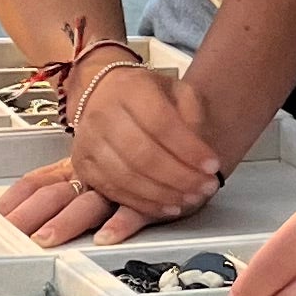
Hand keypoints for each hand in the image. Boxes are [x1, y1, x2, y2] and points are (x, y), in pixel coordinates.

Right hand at [0, 64, 222, 241]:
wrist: (101, 94)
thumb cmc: (146, 95)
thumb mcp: (177, 91)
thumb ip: (192, 115)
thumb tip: (200, 151)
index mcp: (130, 89)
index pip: (161, 123)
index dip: (188, 149)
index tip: (213, 166)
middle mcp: (103, 114)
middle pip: (143, 154)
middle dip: (180, 177)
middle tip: (206, 187)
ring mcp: (88, 142)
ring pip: (127, 177)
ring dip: (164, 194)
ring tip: (191, 199)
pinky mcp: (82, 165)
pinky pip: (113, 191)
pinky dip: (143, 204)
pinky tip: (167, 207)